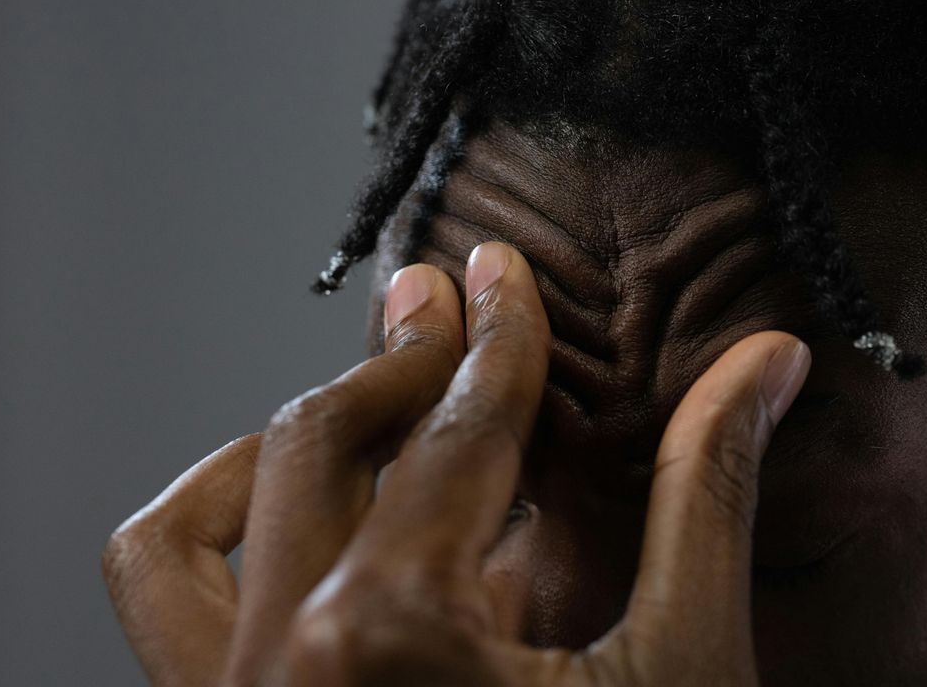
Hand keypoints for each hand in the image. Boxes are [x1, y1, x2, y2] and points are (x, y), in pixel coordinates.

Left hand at [103, 242, 811, 685]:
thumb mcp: (685, 673)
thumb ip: (705, 497)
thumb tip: (762, 366)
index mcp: (395, 640)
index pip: (457, 433)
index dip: (497, 340)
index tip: (501, 279)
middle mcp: (276, 673)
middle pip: (320, 442)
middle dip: (400, 362)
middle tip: (447, 304)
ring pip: (190, 526)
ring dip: (276, 447)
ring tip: (359, 409)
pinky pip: (165, 614)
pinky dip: (214, 539)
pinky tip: (302, 526)